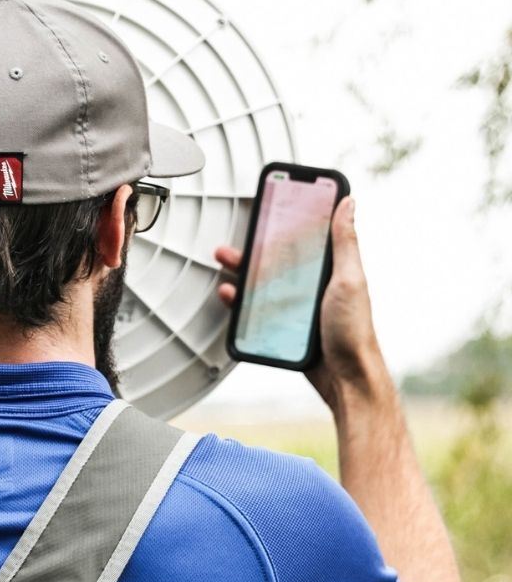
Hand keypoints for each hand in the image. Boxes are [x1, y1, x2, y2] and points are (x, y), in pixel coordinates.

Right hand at [214, 196, 389, 413]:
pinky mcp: (286, 328)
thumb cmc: (354, 332)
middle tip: (234, 245)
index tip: (269, 209)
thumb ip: (345, 242)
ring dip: (242, 276)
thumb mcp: (350, 279)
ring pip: (264, 285)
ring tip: (226, 268)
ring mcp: (298, 308)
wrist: (345, 378)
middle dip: (253, 251)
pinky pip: (259, 311)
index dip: (287, 224)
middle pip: (278, 261)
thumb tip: (348, 204)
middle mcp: (313, 286)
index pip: (306, 238)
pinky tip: (232, 298)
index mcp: (330, 270)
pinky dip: (242, 304)